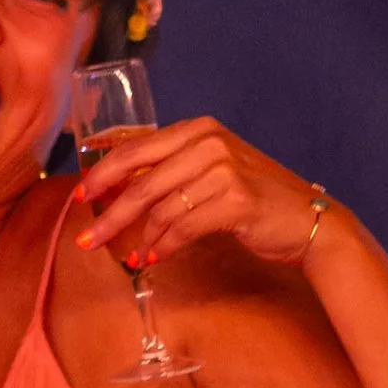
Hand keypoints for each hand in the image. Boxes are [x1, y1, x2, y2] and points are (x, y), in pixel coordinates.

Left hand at [76, 116, 317, 269]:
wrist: (309, 221)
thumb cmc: (256, 200)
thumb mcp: (213, 171)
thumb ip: (173, 171)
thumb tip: (118, 189)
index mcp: (199, 130)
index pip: (136, 149)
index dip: (102, 174)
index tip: (79, 196)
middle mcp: (210, 143)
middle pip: (142, 182)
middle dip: (109, 214)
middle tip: (87, 240)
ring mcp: (224, 170)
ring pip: (161, 209)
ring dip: (142, 238)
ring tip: (133, 256)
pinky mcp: (236, 201)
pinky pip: (184, 228)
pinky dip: (165, 247)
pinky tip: (156, 258)